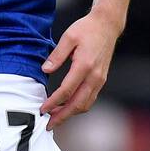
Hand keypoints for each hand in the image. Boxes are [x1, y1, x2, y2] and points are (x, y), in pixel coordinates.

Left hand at [39, 9, 121, 130]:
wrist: (107, 25)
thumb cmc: (87, 29)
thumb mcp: (68, 37)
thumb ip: (56, 55)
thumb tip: (45, 70)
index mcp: (85, 65)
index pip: (67, 91)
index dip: (53, 103)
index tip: (42, 110)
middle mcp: (95, 76)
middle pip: (78, 104)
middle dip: (62, 116)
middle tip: (48, 125)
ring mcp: (100, 80)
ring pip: (85, 105)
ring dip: (70, 114)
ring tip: (55, 118)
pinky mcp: (101, 80)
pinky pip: (89, 99)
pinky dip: (78, 107)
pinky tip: (66, 107)